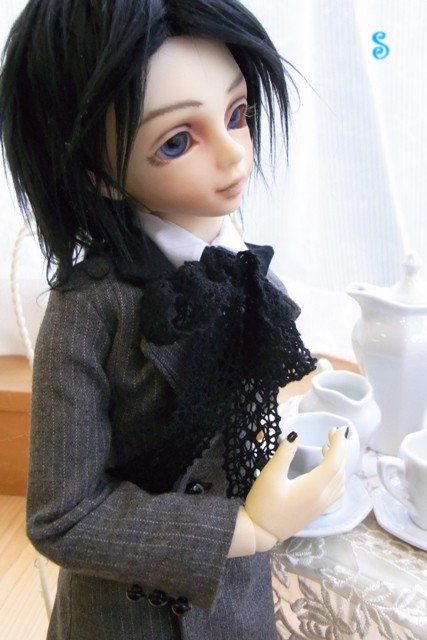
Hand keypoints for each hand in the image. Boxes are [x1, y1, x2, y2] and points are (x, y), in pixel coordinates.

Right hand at [245, 427, 347, 541]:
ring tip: (328, 447)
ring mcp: (322, 506)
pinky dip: (337, 476)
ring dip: (339, 462)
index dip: (338, 444)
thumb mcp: (270, 475)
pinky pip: (336, 490)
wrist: (261, 532)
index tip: (336, 429)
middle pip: (340, 470)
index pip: (334, 462)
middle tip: (334, 433)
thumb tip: (295, 435)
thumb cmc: (263, 504)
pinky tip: (327, 470)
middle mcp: (322, 497)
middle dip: (340, 450)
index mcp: (314, 487)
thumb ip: (284, 453)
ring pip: (340, 480)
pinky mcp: (318, 510)